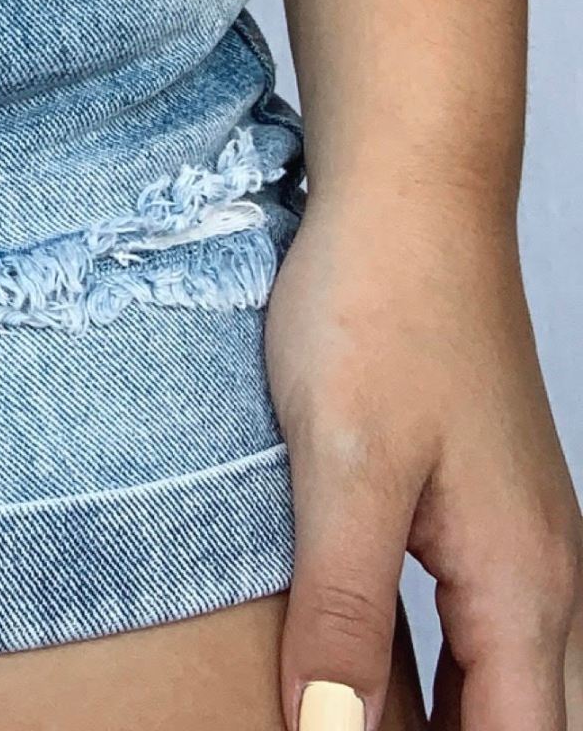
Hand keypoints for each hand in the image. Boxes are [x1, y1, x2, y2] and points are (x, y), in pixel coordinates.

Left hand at [266, 188, 582, 728]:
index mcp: (518, 586)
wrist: (409, 199)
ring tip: (338, 725)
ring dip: (436, 722)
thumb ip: (342, 609)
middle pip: (520, 727)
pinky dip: (422, 671)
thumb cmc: (378, 309)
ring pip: (495, 683)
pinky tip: (355, 670)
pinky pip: (464, 625)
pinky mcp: (473, 503)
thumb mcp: (343, 466)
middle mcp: (538, 576)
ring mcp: (511, 539)